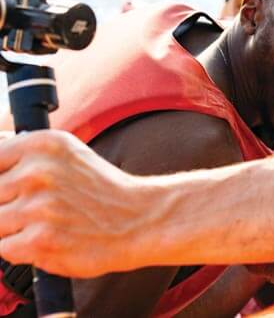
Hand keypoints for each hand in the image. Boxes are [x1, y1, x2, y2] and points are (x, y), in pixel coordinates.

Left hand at [0, 130, 152, 277]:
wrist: (140, 219)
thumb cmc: (101, 189)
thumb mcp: (67, 154)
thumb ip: (22, 154)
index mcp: (44, 143)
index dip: (2, 177)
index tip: (13, 187)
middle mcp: (39, 171)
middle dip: (8, 204)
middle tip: (39, 207)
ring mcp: (39, 207)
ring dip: (13, 229)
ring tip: (45, 223)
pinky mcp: (40, 241)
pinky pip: (3, 249)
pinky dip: (21, 249)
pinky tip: (48, 239)